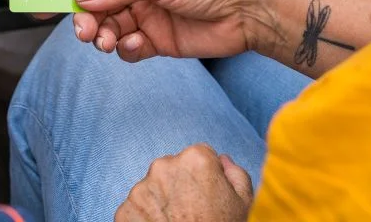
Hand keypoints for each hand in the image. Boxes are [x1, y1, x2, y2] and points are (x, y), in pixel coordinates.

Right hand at [72, 0, 276, 61]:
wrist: (249, 13)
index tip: (45, 3)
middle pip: (96, 4)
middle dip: (86, 18)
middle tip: (86, 31)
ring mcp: (146, 13)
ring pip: (108, 27)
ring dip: (103, 36)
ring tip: (108, 42)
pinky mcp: (156, 39)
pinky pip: (127, 47)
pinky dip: (124, 50)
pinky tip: (134, 47)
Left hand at [116, 144, 253, 221]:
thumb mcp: (244, 203)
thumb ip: (235, 173)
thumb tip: (223, 161)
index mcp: (195, 159)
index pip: (199, 156)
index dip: (206, 177)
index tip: (207, 195)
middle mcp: (163, 166)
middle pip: (172, 168)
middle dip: (180, 185)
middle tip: (191, 211)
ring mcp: (141, 189)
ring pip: (152, 188)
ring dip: (161, 201)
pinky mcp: (126, 210)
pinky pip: (137, 209)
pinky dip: (145, 218)